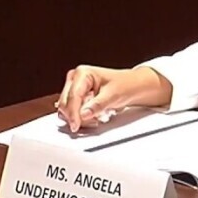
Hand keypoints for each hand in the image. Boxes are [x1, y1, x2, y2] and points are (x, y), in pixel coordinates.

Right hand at [55, 65, 170, 132]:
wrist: (132, 86)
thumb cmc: (125, 85)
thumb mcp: (113, 95)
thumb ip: (97, 105)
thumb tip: (83, 114)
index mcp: (83, 73)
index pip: (73, 96)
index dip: (73, 112)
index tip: (76, 125)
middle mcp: (75, 79)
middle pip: (65, 103)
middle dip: (76, 116)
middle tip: (92, 122)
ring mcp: (74, 88)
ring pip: (66, 109)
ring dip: (78, 118)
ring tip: (96, 119)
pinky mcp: (76, 98)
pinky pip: (71, 111)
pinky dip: (80, 118)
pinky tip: (93, 118)